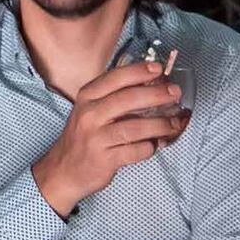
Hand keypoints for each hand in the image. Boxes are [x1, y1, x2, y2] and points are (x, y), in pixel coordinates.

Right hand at [31, 55, 189, 215]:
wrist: (64, 171)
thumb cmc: (83, 137)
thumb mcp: (90, 110)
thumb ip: (115, 96)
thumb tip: (152, 84)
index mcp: (87, 97)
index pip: (115, 78)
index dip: (139, 71)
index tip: (159, 69)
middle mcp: (89, 115)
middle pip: (128, 99)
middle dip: (156, 95)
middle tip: (175, 93)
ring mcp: (96, 138)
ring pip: (136, 127)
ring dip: (160, 124)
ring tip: (174, 123)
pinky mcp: (105, 160)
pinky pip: (136, 151)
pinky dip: (150, 147)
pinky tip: (155, 144)